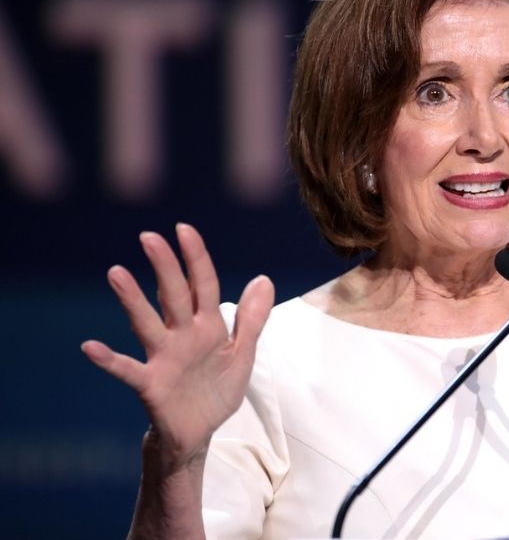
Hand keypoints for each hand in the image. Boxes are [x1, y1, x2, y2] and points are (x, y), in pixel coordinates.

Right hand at [81, 224, 274, 464]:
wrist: (200, 433)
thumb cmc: (217, 389)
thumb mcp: (242, 353)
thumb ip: (252, 318)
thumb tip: (264, 279)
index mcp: (208, 326)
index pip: (202, 285)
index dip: (196, 258)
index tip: (183, 229)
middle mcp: (182, 336)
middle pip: (173, 296)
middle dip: (165, 267)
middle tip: (149, 237)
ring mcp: (164, 358)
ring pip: (147, 323)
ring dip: (132, 300)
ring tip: (116, 273)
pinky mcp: (151, 384)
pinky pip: (128, 369)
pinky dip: (109, 359)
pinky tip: (90, 346)